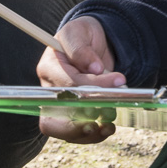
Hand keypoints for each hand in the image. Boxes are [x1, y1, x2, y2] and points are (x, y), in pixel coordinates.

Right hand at [37, 16, 126, 143]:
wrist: (91, 43)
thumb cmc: (81, 35)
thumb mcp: (79, 32)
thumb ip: (81, 48)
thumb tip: (93, 68)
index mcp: (48, 67)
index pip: (67, 84)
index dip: (91, 86)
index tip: (118, 81)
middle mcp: (50, 90)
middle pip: (52, 117)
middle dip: (75, 125)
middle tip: (100, 122)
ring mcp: (59, 105)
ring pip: (64, 131)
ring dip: (87, 133)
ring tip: (108, 127)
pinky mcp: (72, 115)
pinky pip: (77, 133)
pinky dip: (93, 135)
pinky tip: (107, 128)